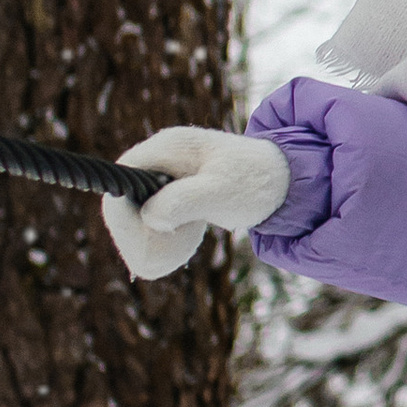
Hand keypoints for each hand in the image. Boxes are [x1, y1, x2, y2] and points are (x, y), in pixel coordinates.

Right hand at [101, 126, 289, 282]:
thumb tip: (150, 216)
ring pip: (138, 207)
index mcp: (168, 146)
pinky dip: (161, 232)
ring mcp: (169, 171)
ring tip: (165, 257)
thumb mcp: (221, 193)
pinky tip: (180, 247)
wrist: (285, 180)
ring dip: (145, 234)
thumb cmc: (254, 182)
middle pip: (126, 195)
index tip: (139, 241)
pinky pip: (155, 212)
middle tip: (149, 260)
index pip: (124, 174)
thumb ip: (183, 201)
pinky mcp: (178, 187)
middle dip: (132, 230)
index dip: (122, 211)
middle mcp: (163, 155)